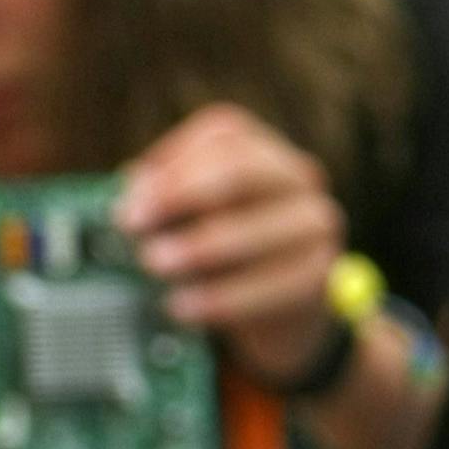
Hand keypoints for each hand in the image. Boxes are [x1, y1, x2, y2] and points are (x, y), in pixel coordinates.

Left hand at [116, 104, 343, 386]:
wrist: (282, 314)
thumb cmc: (225, 257)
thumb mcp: (193, 222)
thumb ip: (163, 203)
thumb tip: (127, 196)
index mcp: (262, 152)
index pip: (223, 134)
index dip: (172, 162)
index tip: (130, 198)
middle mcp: (296, 177)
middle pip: (242, 168)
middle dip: (181, 195)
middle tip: (135, 226)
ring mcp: (315, 223)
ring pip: (257, 227)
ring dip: (197, 248)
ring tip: (155, 265)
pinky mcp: (321, 275)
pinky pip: (272, 283)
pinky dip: (221, 297)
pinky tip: (184, 306)